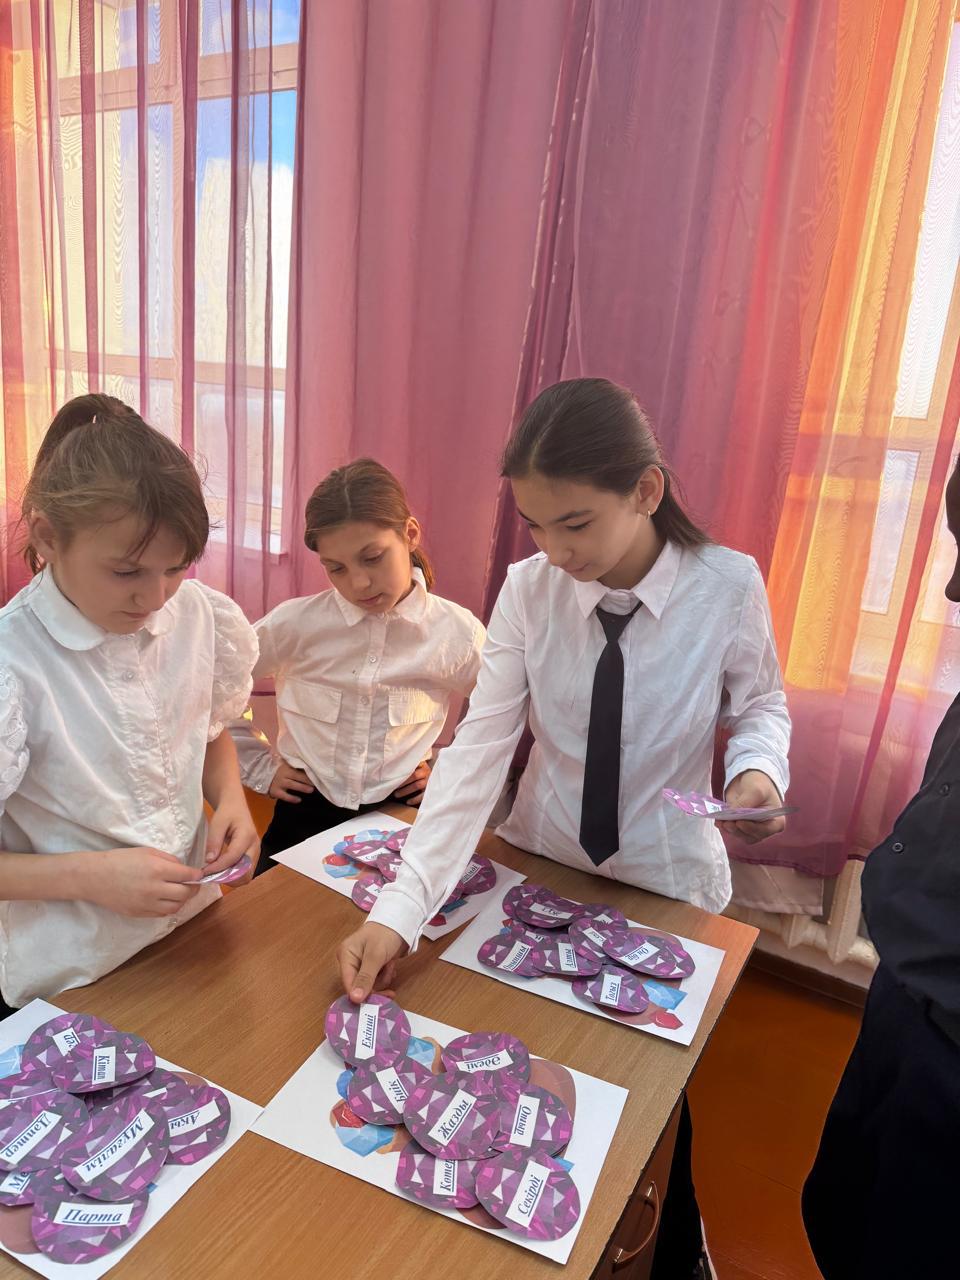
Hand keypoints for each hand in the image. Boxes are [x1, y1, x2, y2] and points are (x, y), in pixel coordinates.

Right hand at [81, 847, 202, 917]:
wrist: (94, 877)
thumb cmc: (120, 860)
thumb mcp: (147, 852)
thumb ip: (168, 859)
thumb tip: (183, 869)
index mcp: (157, 869)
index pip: (187, 875)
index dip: (197, 875)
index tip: (199, 874)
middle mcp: (155, 888)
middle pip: (185, 893)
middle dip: (193, 888)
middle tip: (194, 884)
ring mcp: (147, 903)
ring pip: (176, 907)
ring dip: (182, 900)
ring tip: (181, 893)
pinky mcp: (139, 913)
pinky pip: (162, 914)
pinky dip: (169, 908)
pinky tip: (168, 900)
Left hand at [204, 795, 259, 875]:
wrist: (236, 807)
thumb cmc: (227, 812)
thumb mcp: (217, 823)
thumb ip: (214, 841)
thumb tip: (210, 861)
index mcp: (247, 836)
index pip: (233, 858)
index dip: (219, 867)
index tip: (205, 871)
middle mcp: (255, 847)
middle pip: (246, 872)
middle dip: (228, 878)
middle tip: (211, 876)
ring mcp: (256, 853)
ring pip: (247, 875)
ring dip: (231, 879)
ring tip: (216, 874)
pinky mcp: (253, 857)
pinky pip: (245, 872)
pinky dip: (234, 876)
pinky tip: (222, 871)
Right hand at [269, 762, 314, 803]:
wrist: (259, 774)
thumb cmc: (276, 769)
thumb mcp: (284, 764)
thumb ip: (293, 765)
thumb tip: (308, 765)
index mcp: (287, 766)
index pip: (300, 768)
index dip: (309, 771)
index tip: (317, 773)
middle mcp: (283, 774)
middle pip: (298, 776)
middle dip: (308, 780)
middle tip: (317, 782)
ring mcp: (279, 783)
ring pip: (293, 785)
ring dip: (303, 787)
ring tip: (311, 790)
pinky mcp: (275, 792)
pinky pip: (285, 796)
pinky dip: (292, 798)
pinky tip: (299, 800)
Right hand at [338, 922, 407, 1001]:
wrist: (401, 922)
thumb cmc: (385, 934)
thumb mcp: (375, 955)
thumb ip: (365, 977)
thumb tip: (354, 999)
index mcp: (346, 956)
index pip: (348, 983)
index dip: (360, 994)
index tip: (375, 1001)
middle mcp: (351, 962)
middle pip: (360, 986)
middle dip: (376, 982)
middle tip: (389, 974)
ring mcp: (362, 965)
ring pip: (371, 985)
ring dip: (384, 978)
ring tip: (390, 964)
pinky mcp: (372, 967)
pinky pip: (377, 980)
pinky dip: (386, 975)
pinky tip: (391, 966)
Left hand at [393, 760, 430, 807]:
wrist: (438, 779)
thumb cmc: (422, 773)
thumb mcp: (419, 767)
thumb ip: (410, 767)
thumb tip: (394, 768)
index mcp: (422, 765)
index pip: (412, 766)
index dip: (403, 770)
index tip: (393, 775)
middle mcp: (427, 772)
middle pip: (414, 775)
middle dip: (402, 782)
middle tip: (392, 786)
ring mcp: (430, 781)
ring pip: (417, 785)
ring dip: (405, 790)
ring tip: (396, 794)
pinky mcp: (431, 790)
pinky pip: (423, 796)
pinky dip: (415, 799)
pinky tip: (408, 802)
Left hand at [718, 770, 786, 844]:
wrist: (749, 779)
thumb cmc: (759, 784)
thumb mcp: (756, 789)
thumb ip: (746, 802)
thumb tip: (733, 813)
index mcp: (776, 821)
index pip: (765, 830)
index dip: (752, 829)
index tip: (739, 823)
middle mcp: (765, 828)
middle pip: (751, 835)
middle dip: (738, 830)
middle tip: (726, 823)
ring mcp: (751, 828)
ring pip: (740, 835)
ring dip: (730, 829)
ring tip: (720, 821)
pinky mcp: (739, 825)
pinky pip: (732, 830)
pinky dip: (725, 826)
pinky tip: (718, 821)